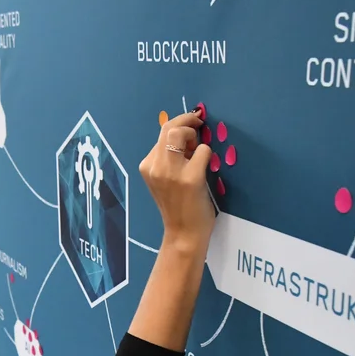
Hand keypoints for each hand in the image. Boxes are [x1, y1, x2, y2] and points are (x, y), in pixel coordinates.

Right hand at [138, 109, 214, 250]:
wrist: (183, 234)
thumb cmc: (178, 206)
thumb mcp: (164, 179)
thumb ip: (170, 158)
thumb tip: (187, 135)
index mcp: (147, 166)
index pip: (162, 133)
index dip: (180, 124)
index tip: (193, 124)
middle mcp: (155, 167)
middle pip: (169, 127)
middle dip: (188, 121)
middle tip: (200, 125)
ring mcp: (171, 173)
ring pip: (180, 133)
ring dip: (194, 134)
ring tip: (198, 149)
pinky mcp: (190, 179)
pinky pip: (202, 150)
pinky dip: (207, 153)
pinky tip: (206, 166)